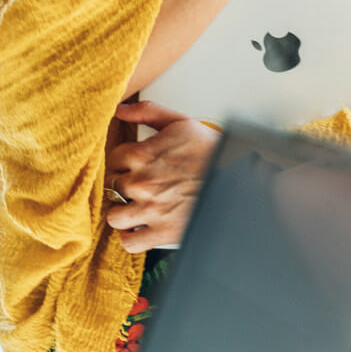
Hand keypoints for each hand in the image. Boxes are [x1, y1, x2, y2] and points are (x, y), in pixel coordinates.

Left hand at [106, 100, 221, 250]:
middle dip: (125, 185)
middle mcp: (142, 182)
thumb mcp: (181, 123)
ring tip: (138, 207)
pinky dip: (131, 237)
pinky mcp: (162, 232)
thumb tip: (121, 110)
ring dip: (123, 212)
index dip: (126, 162)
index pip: (114, 159)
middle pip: (113, 185)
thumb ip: (148, 111)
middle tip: (143, 185)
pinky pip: (129, 241)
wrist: (238, 178)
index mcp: (143, 154)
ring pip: (114, 215)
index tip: (138, 166)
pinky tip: (141, 228)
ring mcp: (150, 209)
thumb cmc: (212, 152)